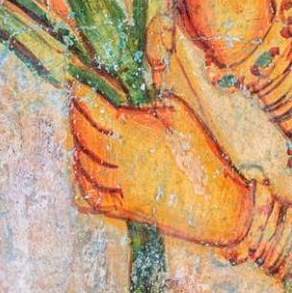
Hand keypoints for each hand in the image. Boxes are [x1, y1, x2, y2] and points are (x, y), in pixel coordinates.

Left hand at [70, 89, 253, 246]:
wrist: (216, 203)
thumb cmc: (202, 156)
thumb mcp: (182, 117)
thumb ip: (152, 106)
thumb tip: (129, 106)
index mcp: (136, 133)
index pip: (97, 111)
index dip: (83, 97)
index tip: (76, 85)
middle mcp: (122, 159)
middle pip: (86, 137)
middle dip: (76, 118)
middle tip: (75, 107)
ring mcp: (120, 186)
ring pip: (85, 166)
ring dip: (78, 148)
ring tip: (78, 135)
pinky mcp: (123, 208)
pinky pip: (90, 196)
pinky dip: (81, 182)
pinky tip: (82, 171)